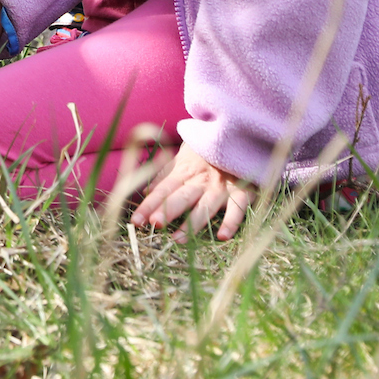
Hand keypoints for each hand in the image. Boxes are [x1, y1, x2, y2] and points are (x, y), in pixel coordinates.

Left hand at [133, 144, 253, 239]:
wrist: (237, 139)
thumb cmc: (206, 154)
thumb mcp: (183, 159)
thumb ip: (165, 175)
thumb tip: (145, 192)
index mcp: (184, 172)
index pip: (162, 190)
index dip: (148, 205)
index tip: (135, 221)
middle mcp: (201, 181)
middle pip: (181, 197)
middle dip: (167, 210)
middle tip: (154, 224)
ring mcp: (221, 187)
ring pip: (205, 206)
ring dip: (192, 222)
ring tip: (178, 239)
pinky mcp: (243, 191)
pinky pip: (238, 208)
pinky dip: (231, 222)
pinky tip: (223, 236)